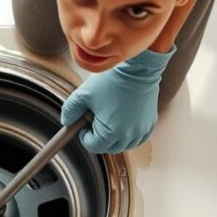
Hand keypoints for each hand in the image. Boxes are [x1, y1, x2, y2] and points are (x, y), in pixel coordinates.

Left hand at [60, 46, 175, 152]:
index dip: (85, 135)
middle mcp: (129, 135)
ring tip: (110, 116)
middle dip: (99, 136)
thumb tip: (66, 122)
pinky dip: (129, 133)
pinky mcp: (150, 123)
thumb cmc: (112, 81)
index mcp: (111, 132)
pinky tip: (123, 119)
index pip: (93, 146)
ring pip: (124, 144)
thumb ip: (70, 110)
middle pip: (108, 147)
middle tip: (96, 118)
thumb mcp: (83, 94)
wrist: (137, 69)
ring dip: (114, 136)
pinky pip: (137, 137)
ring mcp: (141, 130)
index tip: (85, 122)